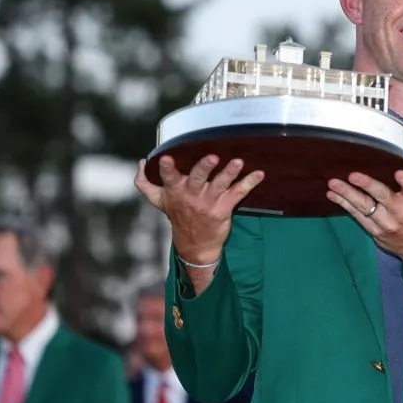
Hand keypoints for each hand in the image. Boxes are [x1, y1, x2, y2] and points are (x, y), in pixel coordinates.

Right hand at [135, 154, 264, 264]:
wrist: (195, 244)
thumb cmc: (177, 215)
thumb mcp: (158, 201)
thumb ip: (146, 183)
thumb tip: (142, 162)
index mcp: (175, 191)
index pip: (168, 178)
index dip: (167, 169)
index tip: (167, 158)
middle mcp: (192, 195)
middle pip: (197, 179)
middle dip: (204, 167)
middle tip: (212, 157)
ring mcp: (210, 202)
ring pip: (220, 184)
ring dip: (229, 172)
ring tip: (238, 162)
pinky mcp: (225, 208)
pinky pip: (238, 193)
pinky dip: (250, 182)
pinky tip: (260, 174)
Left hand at [326, 145, 402, 269]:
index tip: (397, 172)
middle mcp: (402, 212)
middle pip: (383, 196)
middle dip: (367, 185)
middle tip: (352, 175)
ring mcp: (387, 223)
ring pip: (365, 207)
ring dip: (347, 194)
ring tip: (333, 183)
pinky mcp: (376, 231)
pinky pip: (358, 217)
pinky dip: (344, 205)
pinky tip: (333, 195)